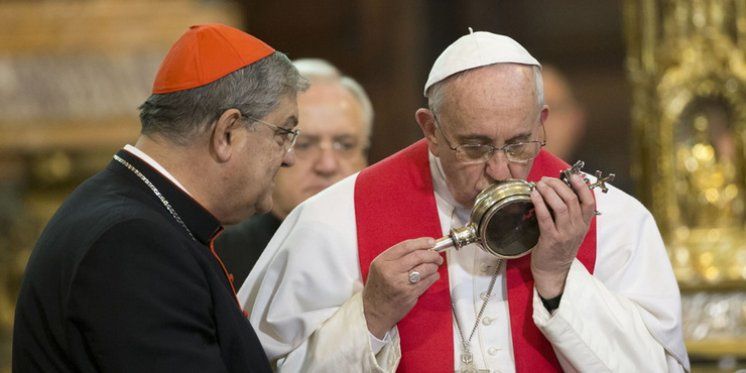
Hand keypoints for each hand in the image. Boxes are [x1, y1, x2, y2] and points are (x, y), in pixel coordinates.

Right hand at [362, 237, 441, 338]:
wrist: (374, 311)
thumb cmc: (378, 288)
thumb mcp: (379, 267)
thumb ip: (396, 257)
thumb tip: (421, 248)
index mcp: (382, 262)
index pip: (406, 246)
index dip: (422, 242)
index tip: (431, 242)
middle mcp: (391, 271)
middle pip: (418, 256)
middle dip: (432, 254)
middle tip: (437, 255)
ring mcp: (401, 283)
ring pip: (425, 268)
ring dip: (434, 266)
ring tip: (434, 266)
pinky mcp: (409, 294)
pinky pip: (427, 281)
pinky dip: (434, 276)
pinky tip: (433, 275)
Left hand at [529, 174, 595, 298]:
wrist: (554, 271)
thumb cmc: (559, 247)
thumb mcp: (571, 230)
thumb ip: (569, 212)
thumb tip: (557, 189)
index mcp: (584, 224)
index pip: (589, 201)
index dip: (582, 185)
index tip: (572, 174)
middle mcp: (577, 228)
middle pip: (572, 199)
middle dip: (558, 184)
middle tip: (545, 179)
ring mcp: (565, 234)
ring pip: (561, 206)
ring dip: (549, 191)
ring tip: (539, 184)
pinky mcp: (551, 239)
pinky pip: (546, 217)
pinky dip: (540, 203)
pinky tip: (533, 195)